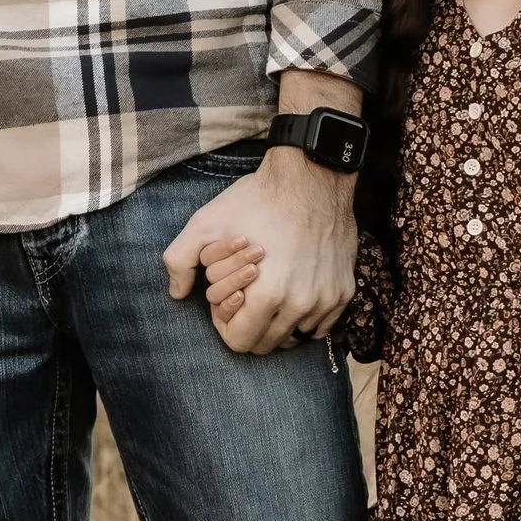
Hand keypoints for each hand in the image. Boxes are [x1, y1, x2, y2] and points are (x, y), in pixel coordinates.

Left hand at [160, 147, 357, 356]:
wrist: (311, 176)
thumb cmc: (257, 200)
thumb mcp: (205, 223)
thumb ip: (179, 260)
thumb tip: (177, 293)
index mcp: (267, 296)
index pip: (240, 343)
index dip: (226, 324)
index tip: (227, 299)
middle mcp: (301, 305)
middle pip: (267, 344)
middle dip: (250, 324)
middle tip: (246, 293)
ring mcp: (327, 300)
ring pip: (295, 336)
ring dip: (277, 321)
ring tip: (269, 288)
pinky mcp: (344, 291)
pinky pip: (321, 323)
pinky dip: (304, 315)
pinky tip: (293, 288)